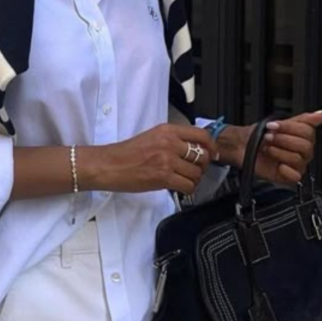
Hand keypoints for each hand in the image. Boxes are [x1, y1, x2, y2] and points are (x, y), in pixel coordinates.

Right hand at [93, 124, 218, 195]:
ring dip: (194, 179)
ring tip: (185, 180)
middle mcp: (169, 143)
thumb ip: (172, 140)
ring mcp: (167, 160)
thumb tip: (192, 149)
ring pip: (196, 173)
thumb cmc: (126, 154)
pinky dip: (188, 189)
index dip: (211, 146)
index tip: (212, 153)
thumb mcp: (151, 137)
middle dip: (202, 166)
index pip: (201, 135)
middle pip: (202, 155)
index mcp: (167, 131)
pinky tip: (180, 188)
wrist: (109, 165)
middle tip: (196, 170)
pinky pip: (188, 186)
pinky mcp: (163, 177)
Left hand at [253, 110, 321, 184]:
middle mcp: (302, 151)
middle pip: (305, 146)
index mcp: (303, 137)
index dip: (289, 128)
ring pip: (298, 159)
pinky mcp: (288, 176)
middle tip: (269, 137)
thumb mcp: (280, 122)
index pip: (308, 132)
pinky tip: (277, 164)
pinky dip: (285, 170)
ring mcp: (296, 164)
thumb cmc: (258, 135)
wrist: (241, 147)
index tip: (274, 126)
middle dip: (283, 140)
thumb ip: (303, 119)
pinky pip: (296, 176)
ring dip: (279, 152)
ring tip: (268, 149)